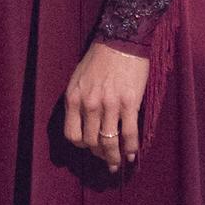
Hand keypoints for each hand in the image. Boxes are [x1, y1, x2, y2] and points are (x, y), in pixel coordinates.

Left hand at [62, 40, 148, 174]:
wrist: (121, 40)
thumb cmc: (98, 58)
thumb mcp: (78, 79)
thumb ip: (78, 101)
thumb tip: (82, 123)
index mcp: (74, 98)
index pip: (72, 135)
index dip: (81, 146)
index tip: (89, 148)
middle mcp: (90, 104)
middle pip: (91, 142)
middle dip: (98, 154)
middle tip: (106, 160)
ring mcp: (110, 105)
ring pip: (109, 142)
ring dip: (114, 157)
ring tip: (118, 164)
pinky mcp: (130, 103)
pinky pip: (129, 132)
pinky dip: (131, 147)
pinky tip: (132, 154)